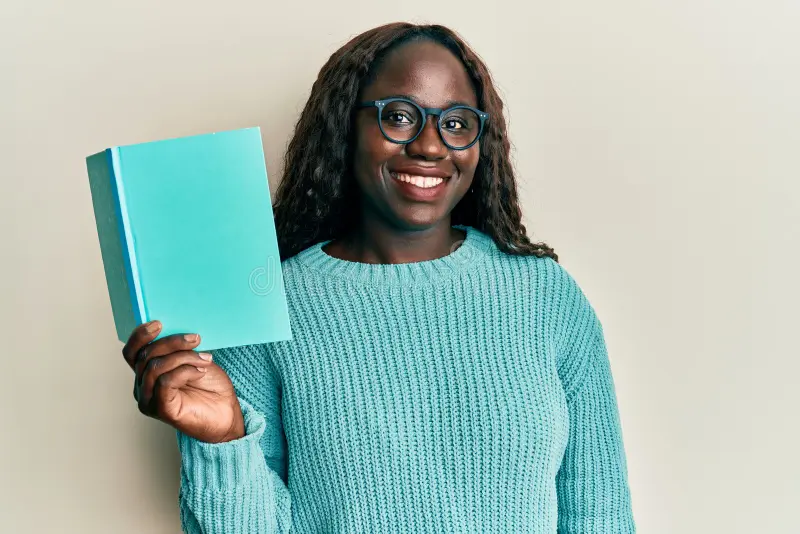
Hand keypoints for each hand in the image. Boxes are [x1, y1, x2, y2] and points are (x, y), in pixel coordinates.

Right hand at [122, 321, 244, 442]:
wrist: (227, 414)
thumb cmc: (210, 387)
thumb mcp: (194, 360)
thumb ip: (179, 349)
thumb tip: (175, 328)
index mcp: (146, 374)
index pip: (132, 353)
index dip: (140, 335)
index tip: (159, 323)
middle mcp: (143, 388)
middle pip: (145, 356)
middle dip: (172, 343)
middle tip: (196, 339)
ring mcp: (150, 400)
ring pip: (155, 367)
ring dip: (183, 357)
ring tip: (205, 358)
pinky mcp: (161, 410)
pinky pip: (165, 381)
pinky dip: (185, 371)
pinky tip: (200, 371)